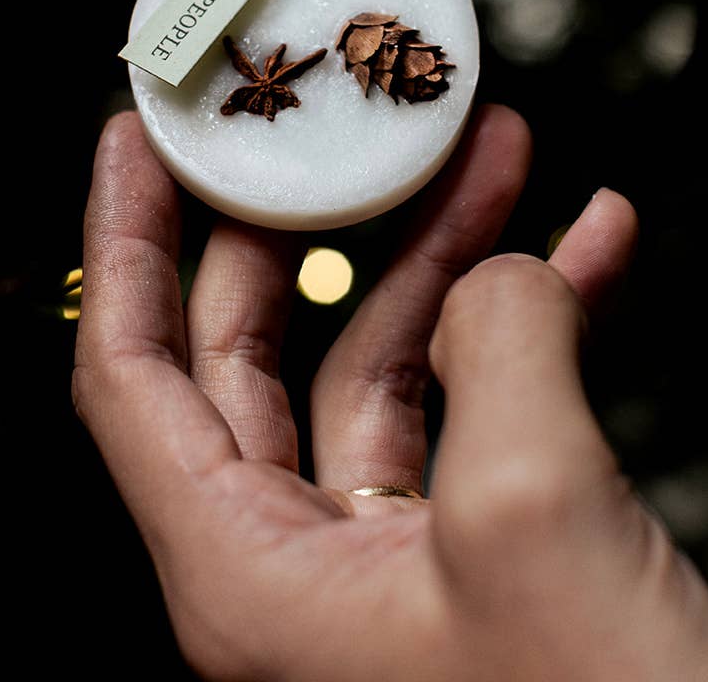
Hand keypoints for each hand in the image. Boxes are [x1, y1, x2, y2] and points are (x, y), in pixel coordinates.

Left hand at [73, 108, 707, 681]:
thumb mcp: (533, 517)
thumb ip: (498, 349)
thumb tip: (505, 273)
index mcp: (245, 577)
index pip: (130, 376)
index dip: (121, 243)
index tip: (138, 138)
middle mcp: (294, 570)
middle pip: (248, 352)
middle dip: (303, 222)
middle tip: (320, 130)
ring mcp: (386, 566)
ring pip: (378, 365)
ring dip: (443, 256)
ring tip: (493, 156)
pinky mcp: (475, 561)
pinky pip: (476, 407)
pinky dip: (528, 323)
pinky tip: (586, 250)